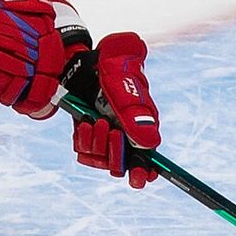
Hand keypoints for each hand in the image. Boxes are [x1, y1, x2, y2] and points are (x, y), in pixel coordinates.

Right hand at [0, 0, 67, 117]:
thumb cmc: (25, 10)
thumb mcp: (43, 31)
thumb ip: (45, 56)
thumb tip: (46, 87)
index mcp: (50, 46)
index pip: (46, 85)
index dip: (36, 101)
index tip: (28, 107)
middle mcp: (34, 48)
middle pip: (20, 88)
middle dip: (11, 95)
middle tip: (7, 93)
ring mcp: (14, 45)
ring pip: (1, 82)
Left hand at [64, 32, 161, 187]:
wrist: (87, 58)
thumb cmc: (115, 69)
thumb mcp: (125, 91)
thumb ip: (136, 116)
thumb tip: (152, 145)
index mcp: (143, 126)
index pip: (148, 158)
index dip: (145, 171)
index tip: (140, 177)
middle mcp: (125, 134)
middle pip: (124, 164)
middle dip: (117, 155)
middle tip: (113, 134)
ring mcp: (106, 133)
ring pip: (102, 159)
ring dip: (98, 144)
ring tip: (96, 121)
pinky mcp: (88, 131)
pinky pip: (84, 150)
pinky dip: (84, 141)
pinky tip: (85, 123)